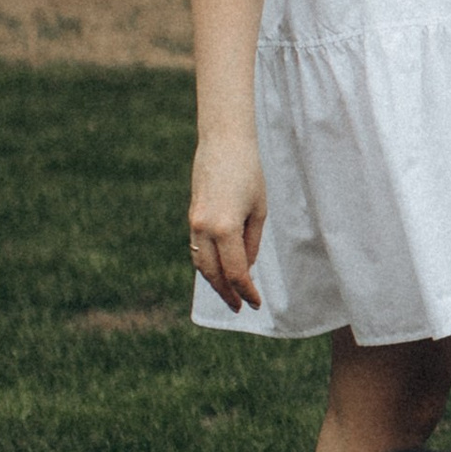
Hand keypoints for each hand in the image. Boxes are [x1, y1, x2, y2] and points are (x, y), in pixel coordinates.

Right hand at [188, 135, 267, 313]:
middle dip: (227, 293)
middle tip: (239, 307)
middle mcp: (204, 229)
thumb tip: (245, 269)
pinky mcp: (191, 217)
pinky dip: (206, 265)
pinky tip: (218, 271)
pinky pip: (196, 249)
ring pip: (201, 264)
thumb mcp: (259, 210)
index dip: (246, 291)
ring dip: (214, 282)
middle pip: (213, 274)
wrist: (223, 144)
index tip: (255, 303)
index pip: (236, 272)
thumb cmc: (249, 174)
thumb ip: (251, 243)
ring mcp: (194, 223)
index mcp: (226, 228)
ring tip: (229, 294)